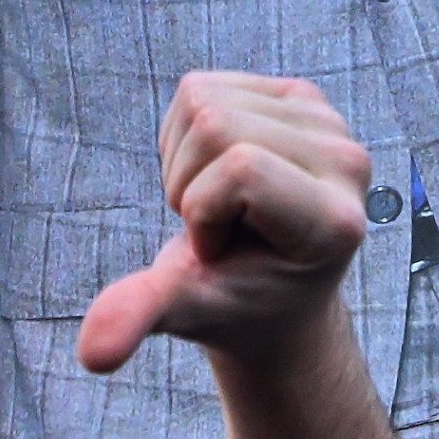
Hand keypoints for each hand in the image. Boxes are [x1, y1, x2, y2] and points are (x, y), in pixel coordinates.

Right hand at [77, 73, 374, 373]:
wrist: (270, 290)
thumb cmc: (234, 306)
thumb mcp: (188, 309)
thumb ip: (143, 315)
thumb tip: (90, 352)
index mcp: (335, 220)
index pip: (242, 168)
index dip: (203, 212)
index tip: (221, 253)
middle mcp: (348, 163)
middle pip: (215, 123)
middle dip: (189, 184)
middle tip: (218, 229)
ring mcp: (329, 122)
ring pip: (203, 99)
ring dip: (186, 160)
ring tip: (221, 205)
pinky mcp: (303, 96)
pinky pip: (204, 86)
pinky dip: (187, 135)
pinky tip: (218, 173)